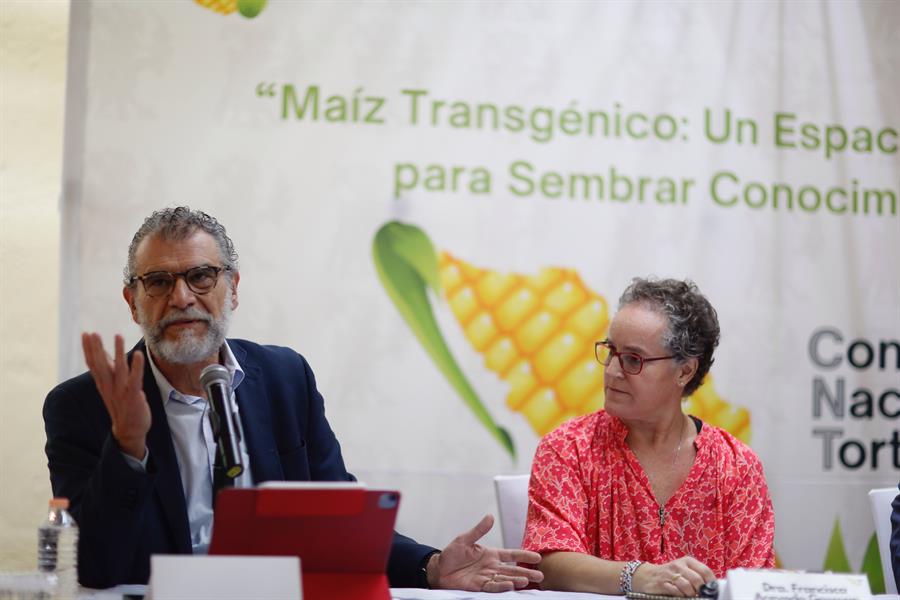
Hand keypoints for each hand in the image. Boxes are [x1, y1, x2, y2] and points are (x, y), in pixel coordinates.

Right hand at [82, 333, 150, 458]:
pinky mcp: (133, 396)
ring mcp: (121, 392)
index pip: (93, 364)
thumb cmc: (122, 406)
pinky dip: (136, 367)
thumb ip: (108, 372)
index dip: (88, 349)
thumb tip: (103, 355)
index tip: (85, 334)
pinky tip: (138, 355)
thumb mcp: (111, 388)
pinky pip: (135, 380)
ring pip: (118, 369)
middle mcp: (109, 387)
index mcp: (103, 385)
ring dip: (118, 352)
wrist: (129, 431)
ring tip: (117, 335)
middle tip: (93, 333)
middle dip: (96, 348)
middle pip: (100, 365)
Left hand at [427, 514, 542, 591]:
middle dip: (526, 572)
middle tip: (540, 575)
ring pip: (506, 579)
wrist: (439, 570)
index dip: (523, 556)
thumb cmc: (451, 554)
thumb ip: (479, 530)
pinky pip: (493, 586)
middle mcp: (492, 567)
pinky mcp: (480, 586)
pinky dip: (502, 586)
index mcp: (491, 554)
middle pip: (513, 570)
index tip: (537, 557)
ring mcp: (487, 577)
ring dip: (517, 580)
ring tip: (528, 581)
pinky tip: (511, 585)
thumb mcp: (464, 539)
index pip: (511, 555)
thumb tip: (490, 517)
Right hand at [632, 556, 715, 596]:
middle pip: (697, 579)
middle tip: (700, 595)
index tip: (712, 591)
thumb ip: (698, 575)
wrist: (649, 576)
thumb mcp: (685, 570)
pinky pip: (675, 591)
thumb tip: (713, 587)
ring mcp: (670, 573)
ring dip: (690, 594)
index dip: (711, 583)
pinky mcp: (662, 582)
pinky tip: (680, 594)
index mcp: (688, 561)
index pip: (705, 570)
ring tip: (689, 595)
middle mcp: (679, 565)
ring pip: (687, 586)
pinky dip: (680, 595)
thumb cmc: (671, 574)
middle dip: (700, 590)